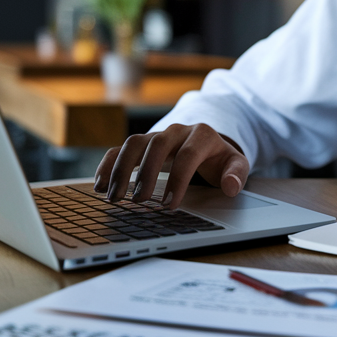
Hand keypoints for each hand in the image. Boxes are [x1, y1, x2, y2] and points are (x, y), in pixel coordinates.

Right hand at [92, 123, 248, 207]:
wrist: (206, 144)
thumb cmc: (219, 159)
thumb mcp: (234, 164)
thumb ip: (237, 174)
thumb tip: (230, 187)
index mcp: (202, 135)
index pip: (188, 155)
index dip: (178, 180)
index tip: (168, 205)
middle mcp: (177, 131)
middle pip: (157, 145)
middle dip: (146, 173)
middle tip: (138, 201)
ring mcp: (156, 135)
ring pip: (134, 144)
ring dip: (121, 170)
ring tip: (114, 197)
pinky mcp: (141, 144)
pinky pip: (120, 149)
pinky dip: (108, 165)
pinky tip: (100, 185)